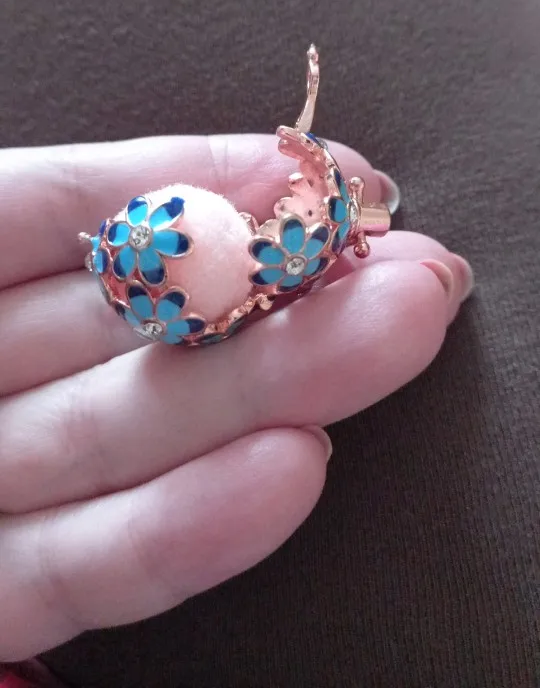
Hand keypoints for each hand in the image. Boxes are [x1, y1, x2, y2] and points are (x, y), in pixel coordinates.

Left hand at [0, 135, 471, 659]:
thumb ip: (57, 198)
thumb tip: (221, 175)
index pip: (84, 210)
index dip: (207, 184)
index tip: (327, 180)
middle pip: (142, 334)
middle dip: (280, 302)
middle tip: (405, 275)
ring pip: (134, 442)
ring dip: (270, 400)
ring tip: (392, 343)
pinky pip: (79, 568)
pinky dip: (181, 531)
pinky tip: (289, 471)